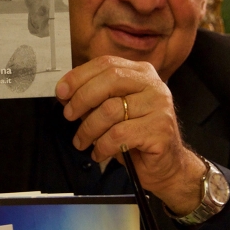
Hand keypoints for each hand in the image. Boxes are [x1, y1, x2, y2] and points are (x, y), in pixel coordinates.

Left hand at [55, 56, 204, 213]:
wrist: (167, 165)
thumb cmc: (137, 137)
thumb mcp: (113, 112)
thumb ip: (93, 98)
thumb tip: (65, 93)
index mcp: (141, 73)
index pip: (106, 63)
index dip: (79, 76)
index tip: (62, 91)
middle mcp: (153, 85)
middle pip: (110, 80)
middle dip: (82, 98)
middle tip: (69, 115)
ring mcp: (159, 106)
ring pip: (110, 110)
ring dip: (88, 129)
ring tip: (83, 141)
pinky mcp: (159, 130)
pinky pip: (118, 135)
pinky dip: (102, 147)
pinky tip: (100, 152)